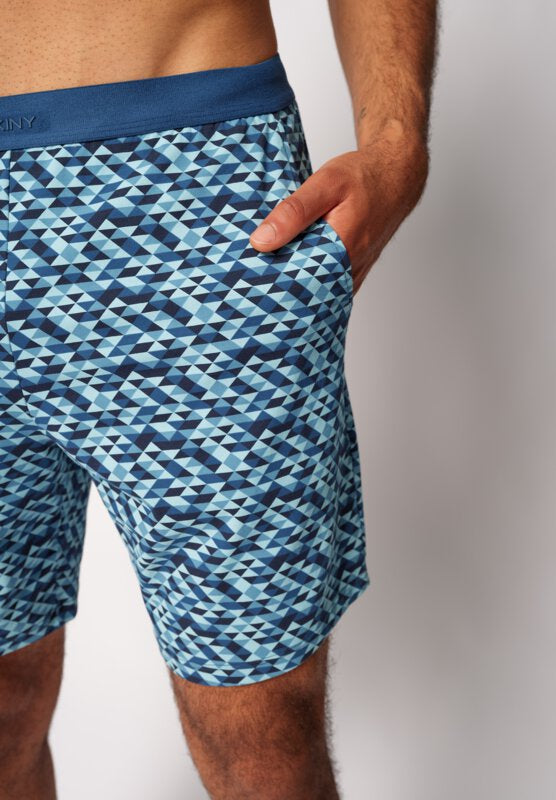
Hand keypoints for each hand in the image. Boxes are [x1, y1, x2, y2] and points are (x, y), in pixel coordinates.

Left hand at [249, 130, 428, 296]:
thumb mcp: (325, 183)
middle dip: (278, 290)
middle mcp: (350, 269)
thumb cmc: (364, 176)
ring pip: (317, 292)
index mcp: (343, 250)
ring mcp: (353, 274)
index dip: (272, 286)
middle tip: (248, 286)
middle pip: (306, 292)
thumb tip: (260, 241)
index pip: (299, 283)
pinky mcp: (353, 272)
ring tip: (262, 283)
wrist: (397, 176)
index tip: (247, 284)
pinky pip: (327, 287)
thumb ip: (293, 212)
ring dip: (293, 288)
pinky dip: (308, 283)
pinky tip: (288, 275)